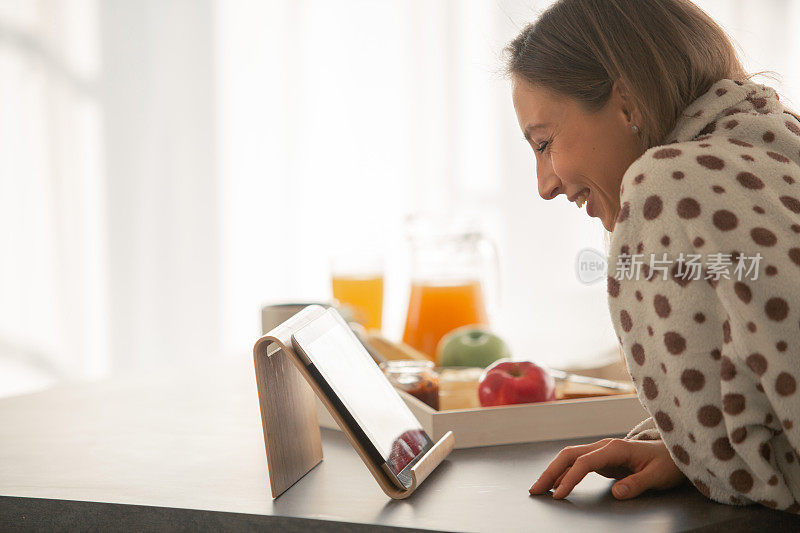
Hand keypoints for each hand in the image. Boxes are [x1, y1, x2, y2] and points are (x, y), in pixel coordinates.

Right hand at [529, 438, 685, 499]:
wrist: (673, 454)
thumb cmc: (666, 464)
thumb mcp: (657, 477)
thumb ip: (637, 484)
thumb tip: (616, 493)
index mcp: (614, 449)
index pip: (584, 463)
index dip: (570, 478)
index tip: (559, 495)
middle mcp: (603, 447)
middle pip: (569, 455)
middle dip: (550, 472)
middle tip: (535, 490)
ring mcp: (601, 452)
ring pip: (569, 458)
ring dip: (553, 471)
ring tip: (539, 488)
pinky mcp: (601, 459)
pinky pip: (576, 464)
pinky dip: (563, 473)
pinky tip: (556, 484)